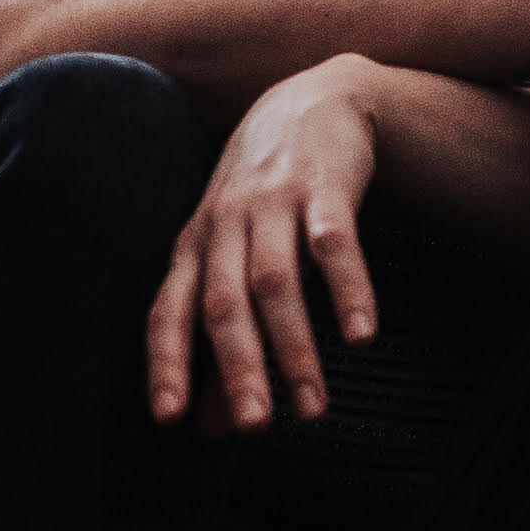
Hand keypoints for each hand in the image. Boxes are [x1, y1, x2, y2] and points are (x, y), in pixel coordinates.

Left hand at [146, 58, 383, 431]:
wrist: (311, 102)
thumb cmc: (262, 200)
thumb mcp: (231, 258)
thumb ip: (218, 339)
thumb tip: (206, 429)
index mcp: (194, 247)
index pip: (168, 311)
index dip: (167, 363)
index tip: (170, 420)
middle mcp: (225, 225)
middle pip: (224, 304)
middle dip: (238, 369)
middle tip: (253, 426)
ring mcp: (274, 203)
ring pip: (276, 282)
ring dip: (295, 347)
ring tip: (313, 407)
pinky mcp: (325, 187)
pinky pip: (335, 244)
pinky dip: (349, 290)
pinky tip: (362, 336)